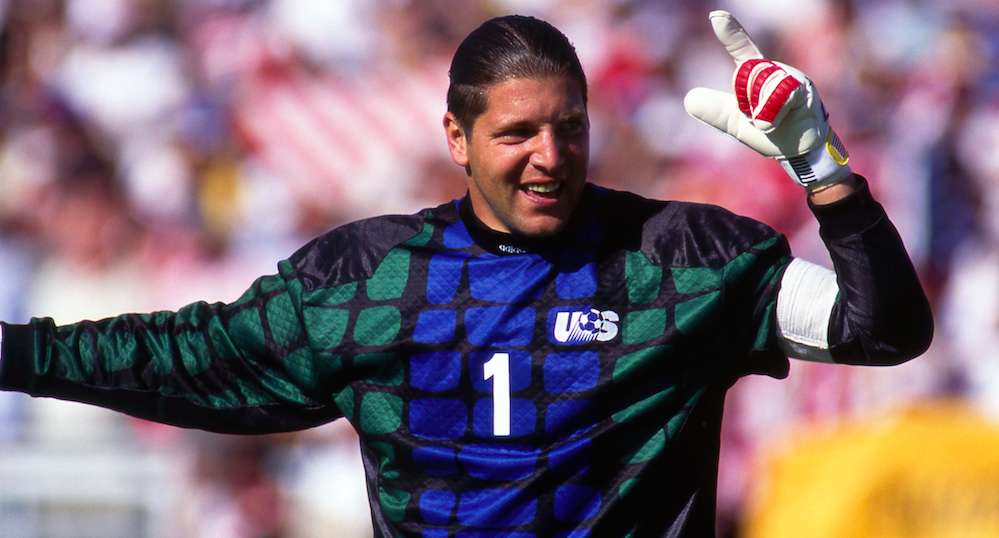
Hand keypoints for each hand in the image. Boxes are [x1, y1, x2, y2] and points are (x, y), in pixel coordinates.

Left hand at [684, 10, 851, 191]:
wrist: (797, 152)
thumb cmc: (771, 132)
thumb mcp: (735, 122)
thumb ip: (714, 110)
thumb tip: (689, 99)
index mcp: (755, 75)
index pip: (742, 50)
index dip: (730, 34)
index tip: (716, 17)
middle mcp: (774, 70)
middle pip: (747, 75)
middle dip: (745, 103)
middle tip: (756, 120)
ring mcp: (791, 76)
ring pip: (763, 87)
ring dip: (759, 113)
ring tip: (769, 125)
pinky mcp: (805, 89)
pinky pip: (781, 97)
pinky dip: (772, 116)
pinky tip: (779, 124)